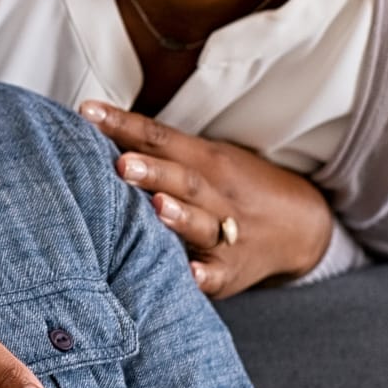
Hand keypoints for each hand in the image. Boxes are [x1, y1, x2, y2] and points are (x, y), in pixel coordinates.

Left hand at [81, 102, 333, 298]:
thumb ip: (157, 149)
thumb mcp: (204, 158)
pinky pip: (218, 273)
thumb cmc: (232, 187)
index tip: (87, 113)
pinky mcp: (232, 270)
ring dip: (179, 216)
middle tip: (121, 164)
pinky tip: (190, 274)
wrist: (300, 224)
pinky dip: (205, 274)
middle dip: (152, 172)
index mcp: (205, 159)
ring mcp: (228, 232)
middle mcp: (217, 193)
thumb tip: (93, 126)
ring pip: (203, 223)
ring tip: (156, 208)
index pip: (159, 137)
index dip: (123, 125)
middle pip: (183, 178)